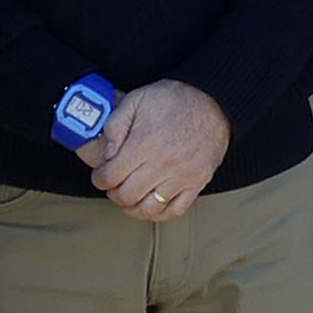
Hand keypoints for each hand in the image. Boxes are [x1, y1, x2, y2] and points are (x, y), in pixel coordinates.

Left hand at [82, 80, 231, 219]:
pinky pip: (175, 210)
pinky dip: (159, 214)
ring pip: (149, 209)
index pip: (111, 176)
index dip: (99, 179)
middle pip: (127, 196)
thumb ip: (115, 125)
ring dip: (133, 207)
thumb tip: (107, 153)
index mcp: (144, 143)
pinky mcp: (197, 183)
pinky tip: (150, 205)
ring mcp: (181, 176)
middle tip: (113, 185)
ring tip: (129, 197)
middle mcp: (163, 163)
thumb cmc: (175, 99)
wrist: (213, 101)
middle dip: (113, 193)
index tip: (100, 175)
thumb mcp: (137, 99)